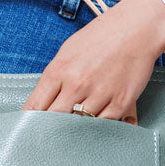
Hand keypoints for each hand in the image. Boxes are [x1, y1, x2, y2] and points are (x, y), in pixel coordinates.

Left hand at [20, 0, 164, 122]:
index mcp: (59, 70)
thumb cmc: (101, 37)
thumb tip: (40, 102)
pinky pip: (103, 125)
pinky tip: (94, 126)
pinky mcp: (120, 102)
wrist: (137, 28)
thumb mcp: (68, 51)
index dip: (28, 122)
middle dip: (48, 130)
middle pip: (53, 120)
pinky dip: (97, 128)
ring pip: (78, 126)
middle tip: (47, 137)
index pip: (34, 106)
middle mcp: (77, 84)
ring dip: (74, 131)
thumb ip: (54, 77)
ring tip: (71, 134)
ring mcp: (99, 94)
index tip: (27, 130)